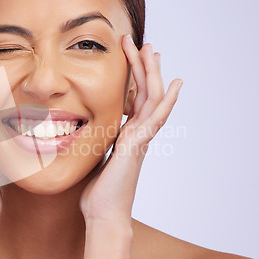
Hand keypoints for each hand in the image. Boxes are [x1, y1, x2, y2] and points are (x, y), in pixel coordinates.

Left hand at [79, 35, 182, 224]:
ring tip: (151, 50)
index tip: (132, 59)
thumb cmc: (98, 192)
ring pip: (152, 99)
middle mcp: (137, 134)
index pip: (134, 99)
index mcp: (126, 135)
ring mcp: (141, 139)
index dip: (135, 78)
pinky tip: (174, 85)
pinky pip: (156, 118)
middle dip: (143, 67)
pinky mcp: (138, 145)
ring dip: (152, 74)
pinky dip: (167, 101)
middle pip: (146, 93)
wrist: (104, 214)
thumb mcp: (93, 158)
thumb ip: (95, 143)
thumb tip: (84, 134)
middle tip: (143, 43)